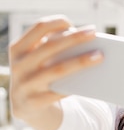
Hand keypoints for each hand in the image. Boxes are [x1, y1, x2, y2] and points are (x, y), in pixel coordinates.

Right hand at [9, 15, 101, 129]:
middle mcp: (18, 66)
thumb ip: (52, 49)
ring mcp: (24, 85)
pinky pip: (58, 93)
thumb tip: (84, 41)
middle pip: (50, 47)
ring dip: (81, 62)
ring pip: (57, 70)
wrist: (26, 108)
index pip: (38, 28)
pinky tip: (91, 81)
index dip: (57, 22)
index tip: (74, 23)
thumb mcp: (38, 61)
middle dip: (74, 38)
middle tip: (94, 33)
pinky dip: (75, 86)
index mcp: (18, 49)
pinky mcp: (34, 103)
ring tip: (100, 56)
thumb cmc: (39, 76)